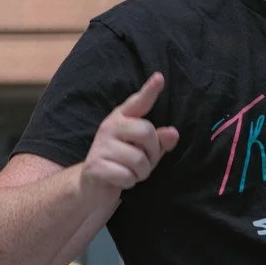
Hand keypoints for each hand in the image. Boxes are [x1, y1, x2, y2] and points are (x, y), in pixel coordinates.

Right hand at [81, 73, 179, 199]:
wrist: (92, 186)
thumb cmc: (123, 163)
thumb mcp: (145, 151)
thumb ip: (159, 141)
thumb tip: (173, 133)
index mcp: (122, 119)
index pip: (138, 103)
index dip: (149, 91)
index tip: (159, 78)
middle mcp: (110, 127)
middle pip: (147, 132)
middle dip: (153, 154)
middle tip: (144, 163)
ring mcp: (100, 146)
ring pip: (139, 160)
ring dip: (141, 173)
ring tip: (130, 172)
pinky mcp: (95, 166)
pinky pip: (127, 176)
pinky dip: (129, 183)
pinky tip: (119, 180)